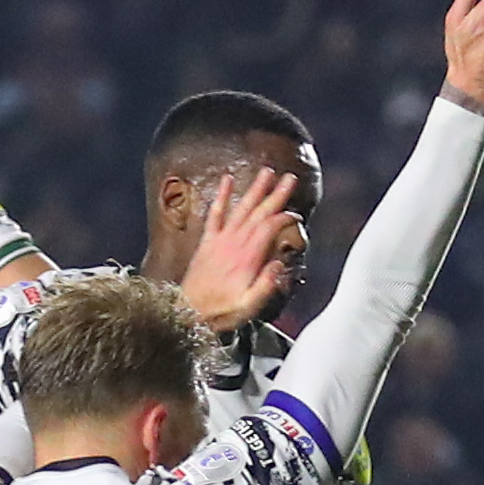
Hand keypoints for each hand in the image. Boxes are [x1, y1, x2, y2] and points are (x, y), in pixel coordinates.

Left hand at [177, 166, 298, 332]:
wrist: (187, 313)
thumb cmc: (220, 312)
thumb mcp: (248, 306)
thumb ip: (266, 285)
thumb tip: (278, 264)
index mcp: (247, 258)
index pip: (270, 228)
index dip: (285, 218)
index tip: (296, 216)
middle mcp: (234, 244)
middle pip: (259, 213)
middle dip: (275, 194)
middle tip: (290, 177)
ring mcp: (220, 240)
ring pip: (241, 208)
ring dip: (255, 189)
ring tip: (267, 171)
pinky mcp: (208, 242)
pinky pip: (215, 214)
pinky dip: (221, 196)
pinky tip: (227, 179)